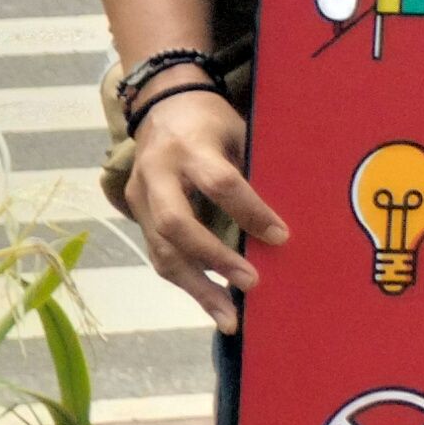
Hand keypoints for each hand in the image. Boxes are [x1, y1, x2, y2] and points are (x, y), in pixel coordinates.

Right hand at [122, 88, 284, 333]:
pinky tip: (213, 303)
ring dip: (196, 288)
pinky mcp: (137, 213)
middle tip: (251, 283)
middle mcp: (157, 172)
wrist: (160, 105)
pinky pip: (159, 253)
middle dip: (214, 258)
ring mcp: (141, 195)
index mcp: (189, 147)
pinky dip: (187, 282)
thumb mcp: (237, 133)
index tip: (282, 237)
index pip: (220, 183)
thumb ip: (253, 172)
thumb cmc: (211, 121)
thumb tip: (286, 223)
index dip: (251, 212)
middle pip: (176, 224)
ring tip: (229, 319)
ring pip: (161, 249)